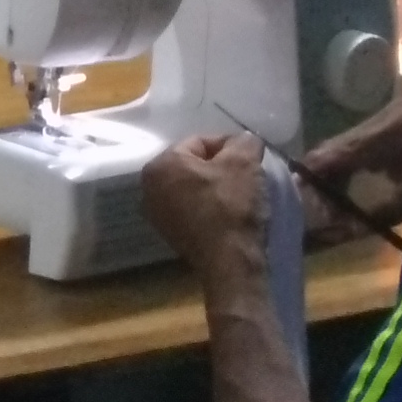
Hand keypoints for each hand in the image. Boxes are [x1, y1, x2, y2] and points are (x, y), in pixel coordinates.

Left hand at [139, 132, 274, 286]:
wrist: (230, 260)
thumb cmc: (232, 204)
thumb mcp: (244, 162)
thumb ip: (243, 142)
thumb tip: (243, 142)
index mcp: (160, 165)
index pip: (200, 142)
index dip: (230, 146)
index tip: (252, 158)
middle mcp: (149, 188)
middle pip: (195, 166)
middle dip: (222, 167)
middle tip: (249, 174)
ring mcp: (158, 214)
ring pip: (195, 188)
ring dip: (218, 187)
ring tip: (244, 193)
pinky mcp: (171, 235)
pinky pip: (195, 210)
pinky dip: (212, 207)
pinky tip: (232, 212)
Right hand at [298, 100, 401, 240]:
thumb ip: (376, 213)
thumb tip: (335, 231)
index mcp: (401, 123)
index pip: (348, 147)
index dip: (321, 173)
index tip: (297, 196)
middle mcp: (394, 111)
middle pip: (343, 144)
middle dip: (324, 176)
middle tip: (306, 206)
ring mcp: (394, 116)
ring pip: (349, 146)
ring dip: (336, 175)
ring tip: (323, 205)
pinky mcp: (395, 127)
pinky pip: (361, 148)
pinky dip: (351, 170)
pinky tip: (344, 193)